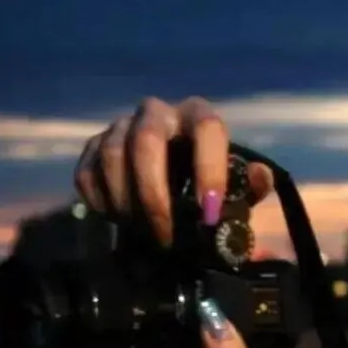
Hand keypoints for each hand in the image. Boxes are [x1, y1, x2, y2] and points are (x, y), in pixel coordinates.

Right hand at [73, 96, 273, 245]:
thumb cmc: (210, 185)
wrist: (173, 185)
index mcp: (198, 116)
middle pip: (147, 140)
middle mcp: (157, 112)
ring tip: (144, 233)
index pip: (207, 127)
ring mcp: (120, 127)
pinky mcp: (92, 147)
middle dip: (155, 194)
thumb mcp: (237, 188)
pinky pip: (87, 173)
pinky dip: (102, 202)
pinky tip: (120, 221)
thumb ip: (250, 184)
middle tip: (167, 235)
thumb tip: (259, 177)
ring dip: (127, 202)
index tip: (209, 212)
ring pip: (113, 156)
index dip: (208, 168)